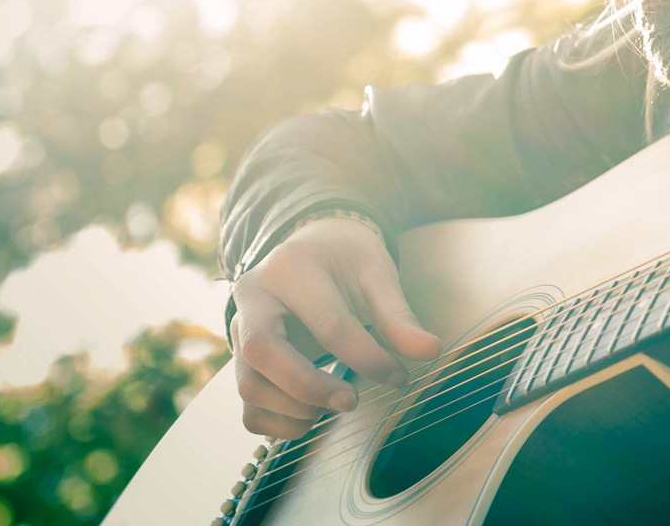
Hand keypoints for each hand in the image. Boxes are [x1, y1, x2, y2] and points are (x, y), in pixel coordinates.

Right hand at [228, 216, 440, 438]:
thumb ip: (399, 316)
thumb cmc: (347, 260)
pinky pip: (247, 407)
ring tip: (338, 402)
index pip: (327, 323)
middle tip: (353, 401)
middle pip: (264, 353)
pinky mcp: (240, 362)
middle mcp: (252, 299)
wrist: (312, 246)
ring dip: (296, 408)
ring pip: (250, 385)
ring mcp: (238, 331)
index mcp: (291, 269)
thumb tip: (431, 352)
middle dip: (311, 387)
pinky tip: (314, 415)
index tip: (399, 377)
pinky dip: (279, 423)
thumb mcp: (377, 273)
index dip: (366, 357)